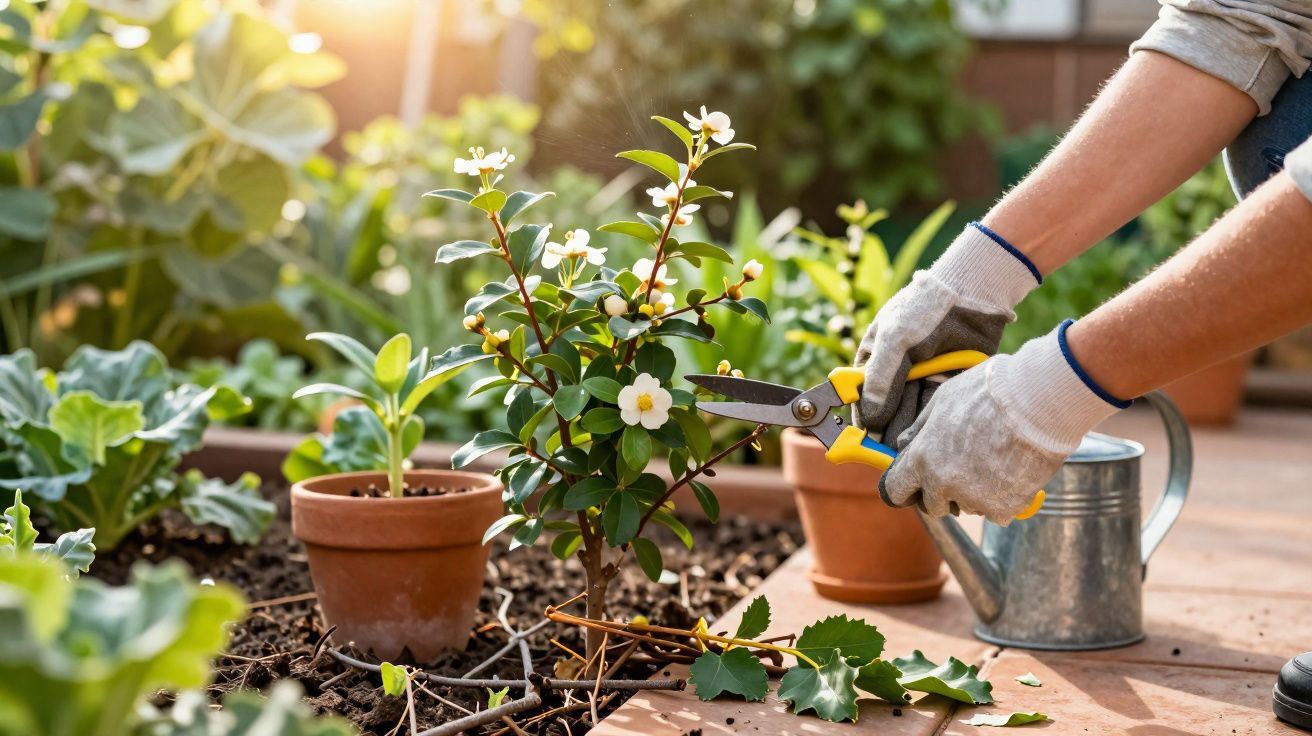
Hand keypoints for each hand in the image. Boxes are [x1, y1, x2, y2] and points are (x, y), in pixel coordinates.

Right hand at [855, 222, 1039, 442]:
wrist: (973, 292)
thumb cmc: (926, 308)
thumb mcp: (895, 338)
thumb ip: (880, 378)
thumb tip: (869, 418)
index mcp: (874, 357)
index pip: (861, 396)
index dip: (863, 419)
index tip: (865, 442)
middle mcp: (895, 371)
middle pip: (887, 408)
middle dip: (887, 430)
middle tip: (889, 456)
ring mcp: (921, 377)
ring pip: (911, 412)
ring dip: (909, 431)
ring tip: (910, 454)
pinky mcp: (946, 382)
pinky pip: (934, 408)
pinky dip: (930, 423)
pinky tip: (929, 440)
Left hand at [879, 321, 1128, 524]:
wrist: (1037, 401)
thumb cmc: (988, 392)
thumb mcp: (942, 400)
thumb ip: (919, 429)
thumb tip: (903, 445)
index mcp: (922, 458)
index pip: (896, 491)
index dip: (904, 489)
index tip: (913, 486)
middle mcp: (943, 484)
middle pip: (933, 505)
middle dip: (942, 493)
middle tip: (964, 469)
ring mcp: (973, 499)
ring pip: (967, 506)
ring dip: (975, 493)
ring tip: (995, 460)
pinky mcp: (1003, 507)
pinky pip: (996, 512)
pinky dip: (1004, 499)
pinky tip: (1013, 472)